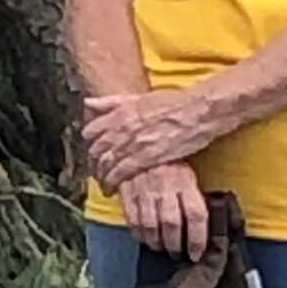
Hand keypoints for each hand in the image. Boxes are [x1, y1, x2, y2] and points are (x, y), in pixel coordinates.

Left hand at [82, 88, 219, 185]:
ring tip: (103, 183)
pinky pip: (120, 173)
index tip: (93, 152)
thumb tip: (89, 103)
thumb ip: (111, 102)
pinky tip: (113, 189)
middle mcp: (121, 129)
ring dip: (101, 176)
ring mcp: (132, 144)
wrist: (198, 111)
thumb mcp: (138, 98)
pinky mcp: (145, 158)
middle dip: (93, 163)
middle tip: (96, 172)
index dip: (90, 144)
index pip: (90, 132)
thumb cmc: (173, 103)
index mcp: (118, 113)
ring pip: (105, 164)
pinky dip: (113, 182)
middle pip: (95, 150)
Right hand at [118, 160, 208, 256]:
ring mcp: (144, 189)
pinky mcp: (126, 191)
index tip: (197, 252)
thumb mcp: (187, 171)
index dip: (198, 239)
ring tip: (160, 247)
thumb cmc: (167, 159)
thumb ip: (192, 194)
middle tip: (177, 253)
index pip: (196, 215)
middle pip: (172, 224)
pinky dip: (138, 233)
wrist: (136, 139)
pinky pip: (132, 219)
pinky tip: (143, 237)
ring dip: (156, 242)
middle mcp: (165, 187)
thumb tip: (202, 222)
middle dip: (175, 245)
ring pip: (150, 225)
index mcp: (185, 181)